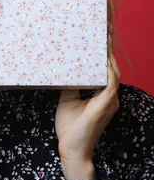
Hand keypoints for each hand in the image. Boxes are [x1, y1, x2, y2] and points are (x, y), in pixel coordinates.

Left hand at [55, 49, 120, 179]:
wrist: (71, 149)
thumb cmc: (70, 127)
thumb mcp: (67, 99)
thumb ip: (71, 85)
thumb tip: (66, 68)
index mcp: (102, 95)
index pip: (105, 70)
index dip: (104, 54)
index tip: (98, 37)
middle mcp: (109, 96)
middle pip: (111, 68)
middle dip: (108, 49)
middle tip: (103, 30)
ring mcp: (109, 101)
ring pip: (113, 73)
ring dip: (109, 56)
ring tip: (104, 39)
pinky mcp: (104, 105)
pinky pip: (110, 84)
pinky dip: (107, 70)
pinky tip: (103, 59)